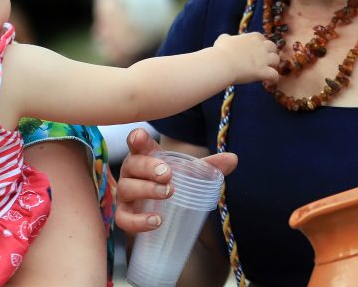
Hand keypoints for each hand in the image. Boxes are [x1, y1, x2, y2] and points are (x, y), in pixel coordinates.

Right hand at [115, 129, 237, 233]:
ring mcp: (125, 194)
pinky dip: (138, 221)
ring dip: (146, 190)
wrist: (163, 215)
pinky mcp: (124, 215)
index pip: (137, 143)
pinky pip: (124, 219)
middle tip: (168, 174)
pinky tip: (157, 221)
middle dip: (149, 167)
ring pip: (126, 189)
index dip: (136, 138)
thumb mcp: (190, 174)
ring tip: (168, 193)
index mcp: (145, 156)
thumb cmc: (173, 185)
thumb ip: (210, 167)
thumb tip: (233, 159)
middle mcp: (131, 172)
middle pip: (132, 164)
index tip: (140, 137)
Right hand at [213, 32, 279, 84]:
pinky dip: (273, 79)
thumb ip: (227, 38)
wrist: (222, 63)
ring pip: (277, 60)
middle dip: (270, 53)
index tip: (257, 50)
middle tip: (264, 60)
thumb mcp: (223, 40)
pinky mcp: (263, 71)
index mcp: (252, 37)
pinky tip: (269, 81)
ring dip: (273, 65)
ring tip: (267, 71)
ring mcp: (263, 59)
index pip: (262, 38)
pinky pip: (275, 75)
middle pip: (273, 47)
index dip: (261, 44)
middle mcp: (260, 46)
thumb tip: (226, 38)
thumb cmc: (220, 52)